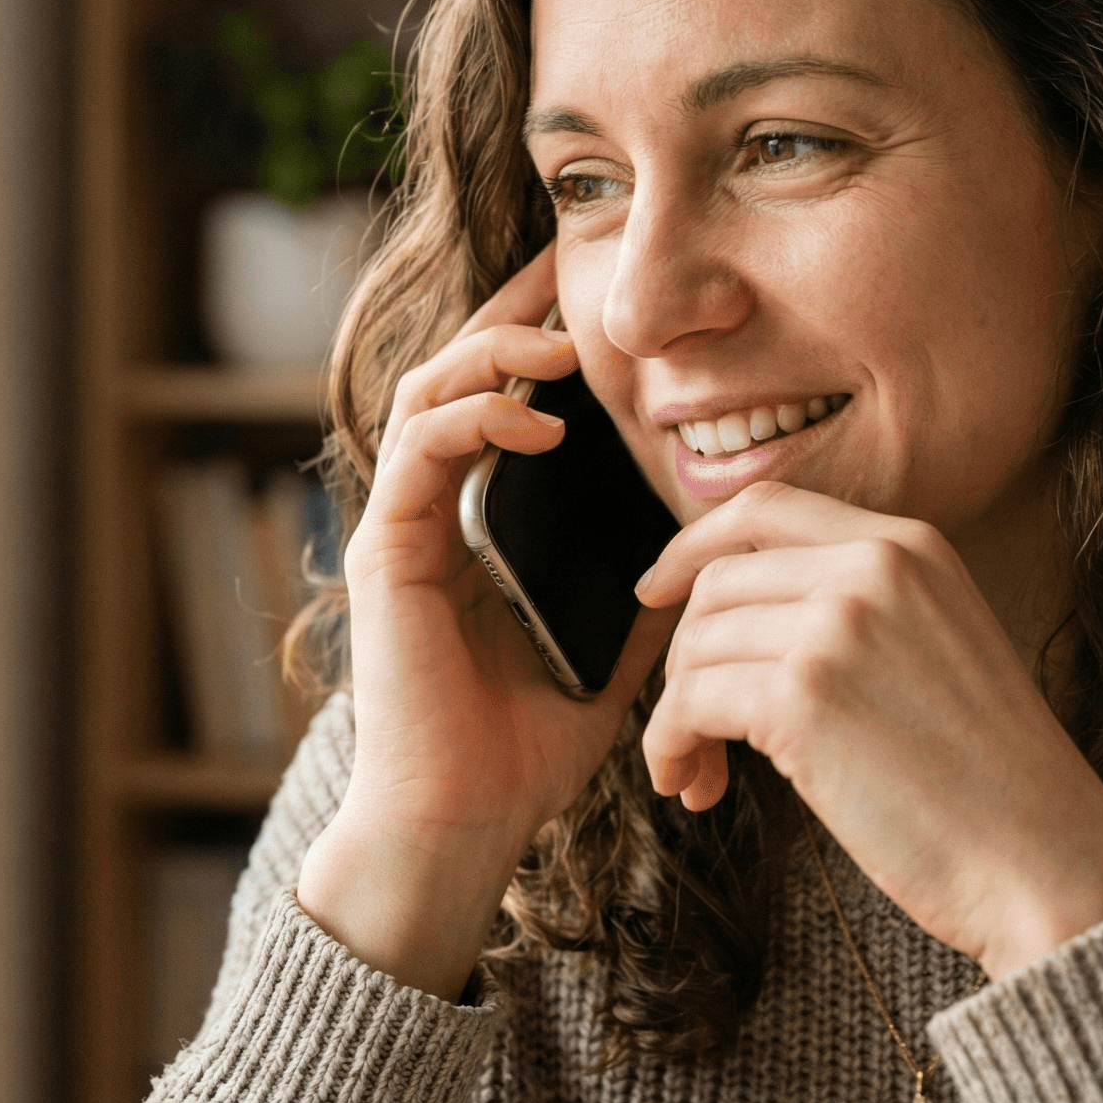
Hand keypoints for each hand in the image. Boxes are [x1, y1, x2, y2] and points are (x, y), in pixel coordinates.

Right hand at [295, 249, 674, 999]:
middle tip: (571, 277)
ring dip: (493, 356)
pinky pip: (419, 453)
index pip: (496, 401)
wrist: (465, 825)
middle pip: (454, 373)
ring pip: (428, 393)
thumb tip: (719, 539)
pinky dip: (475, 420)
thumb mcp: (616, 646)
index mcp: (475, 526)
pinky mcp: (384, 553)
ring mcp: (399, 528)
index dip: (535, 339)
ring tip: (563, 349)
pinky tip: (537, 424)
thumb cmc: (526, 751)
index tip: (589, 293)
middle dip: (509, 317)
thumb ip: (651, 586)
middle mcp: (428, 514)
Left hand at [636, 482, 1102, 980]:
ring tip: (698, 774)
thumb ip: (860, 608)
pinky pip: (689, 703)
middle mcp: (872, 566)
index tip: (656, 593)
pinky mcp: (803, 695)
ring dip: (677, 715)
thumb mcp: (939, 646)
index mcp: (910, 545)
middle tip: (692, 731)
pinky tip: (695, 787)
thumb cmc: (993, 782)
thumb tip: (740, 617)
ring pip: (696, 646)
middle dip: (684, 657)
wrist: (1045, 858)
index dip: (693, 546)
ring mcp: (837, 624)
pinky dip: (672, 746)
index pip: (765, 507)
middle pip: (716, 581)